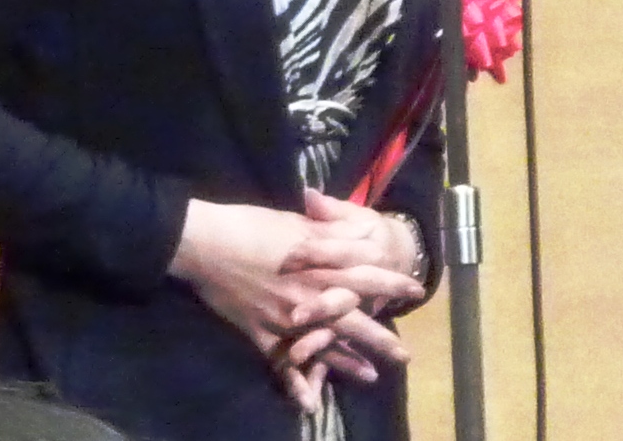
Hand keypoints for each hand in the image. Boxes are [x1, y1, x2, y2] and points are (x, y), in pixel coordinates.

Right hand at [168, 199, 420, 404]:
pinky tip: (311, 402)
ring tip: (372, 376)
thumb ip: (328, 230)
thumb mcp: (295, 219)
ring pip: (324, 344)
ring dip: (349, 361)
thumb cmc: (251, 224)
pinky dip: (296, 383)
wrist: (206, 242)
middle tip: (405, 356)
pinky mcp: (261, 333)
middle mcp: (308, 293)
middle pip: (353, 317)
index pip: (366, 272)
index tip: (416, 289)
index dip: (392, 281)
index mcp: (319, 261)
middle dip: (381, 336)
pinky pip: (282, 362)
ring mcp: (285, 316)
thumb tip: (357, 229)